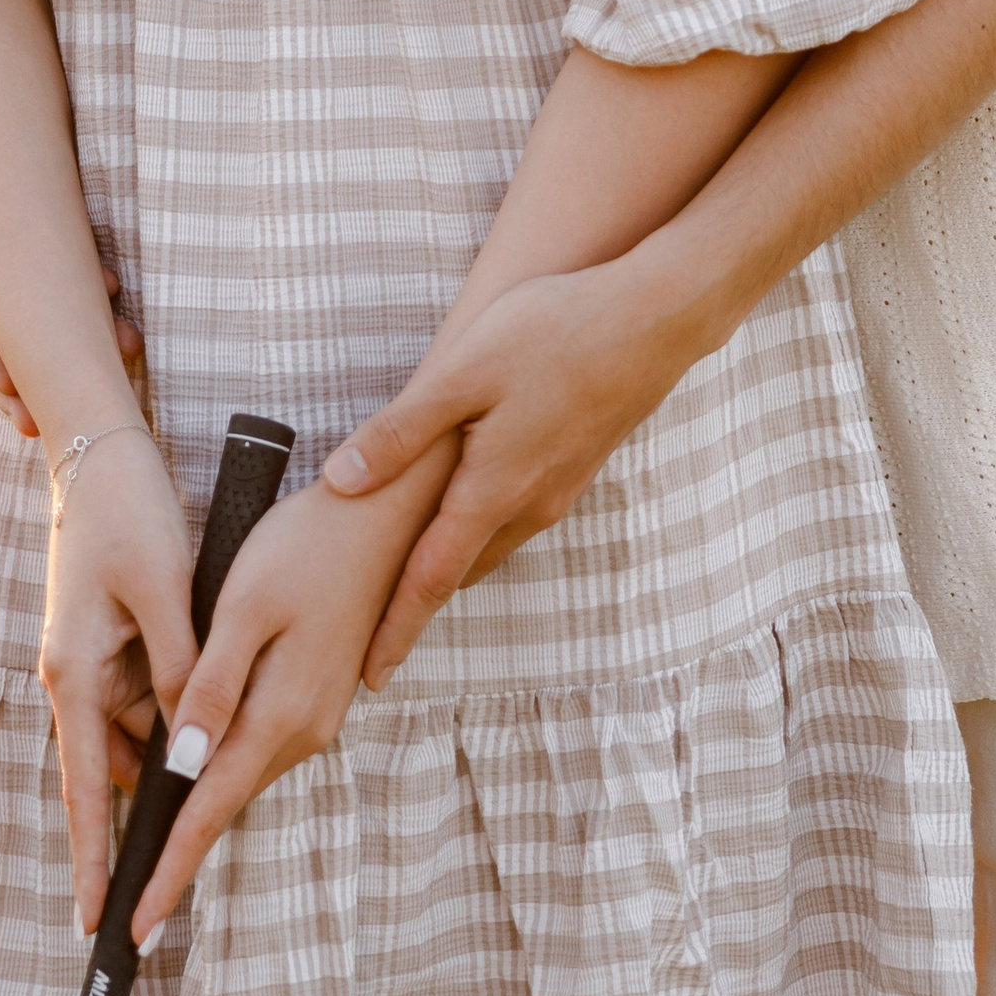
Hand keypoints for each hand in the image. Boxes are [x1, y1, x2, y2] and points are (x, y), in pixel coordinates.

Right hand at [38, 430, 197, 930]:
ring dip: (174, 722)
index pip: (84, 788)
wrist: (101, 448)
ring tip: (218, 677)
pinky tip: (209, 664)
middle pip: (120, 760)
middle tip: (202, 807)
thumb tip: (192, 743)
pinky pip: (146, 687)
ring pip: (141, 723)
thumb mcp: (164, 588)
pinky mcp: (113, 637)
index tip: (96, 920)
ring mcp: (93, 657)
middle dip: (158, 780)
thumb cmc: (127, 513)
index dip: (93, 856)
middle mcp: (76, 675)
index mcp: (74, 673)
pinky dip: (175, 689)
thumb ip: (179, 668)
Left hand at [128, 462, 448, 939]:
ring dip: (200, 803)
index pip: (211, 811)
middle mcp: (305, 729)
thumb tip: (181, 765)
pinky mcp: (320, 691)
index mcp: (281, 714)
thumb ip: (211, 688)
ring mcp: (318, 713)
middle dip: (179, 851)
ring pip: (243, 770)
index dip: (169, 870)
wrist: (387, 513)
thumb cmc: (307, 547)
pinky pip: (260, 741)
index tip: (137, 928)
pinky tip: (196, 760)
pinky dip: (223, 762)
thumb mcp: (245, 608)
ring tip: (150, 845)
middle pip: (227, 801)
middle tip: (132, 902)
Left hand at [322, 257, 695, 685]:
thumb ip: (401, 432)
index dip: (396, 629)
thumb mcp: (461, 374)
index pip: (431, 581)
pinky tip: (469, 499)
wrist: (655, 319)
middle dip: (417, 599)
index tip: (370, 676)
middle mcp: (529, 504)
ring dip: (452, 559)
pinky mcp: (577, 464)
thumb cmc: (554, 333)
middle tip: (373, 625)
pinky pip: (516, 513)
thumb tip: (340, 483)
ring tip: (412, 569)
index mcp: (493, 491)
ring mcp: (559, 487)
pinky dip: (482, 523)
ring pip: (491, 540)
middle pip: (461, 568)